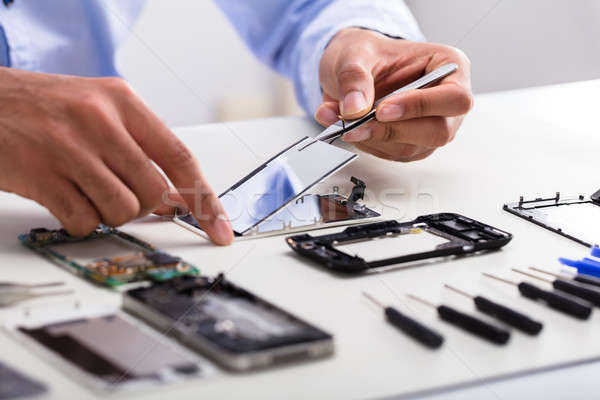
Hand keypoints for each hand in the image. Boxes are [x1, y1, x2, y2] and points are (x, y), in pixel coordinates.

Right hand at [0, 68, 232, 244]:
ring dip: (110, 212)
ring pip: (123, 210)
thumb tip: (179, 198)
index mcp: (123, 102)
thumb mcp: (101, 110)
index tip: (220, 228)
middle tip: (118, 190)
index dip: (205, 199)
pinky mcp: (41, 176)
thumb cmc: (49, 109)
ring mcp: (69, 149)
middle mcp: (100, 121)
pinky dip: (81, 221)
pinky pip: (85, 222)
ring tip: (87, 188)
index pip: (180, 158)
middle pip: (154, 192)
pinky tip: (65, 196)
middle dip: (144, 205)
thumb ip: (142, 148)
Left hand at [316, 28, 472, 161]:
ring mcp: (432, 125)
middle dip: (393, 130)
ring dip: (373, 139)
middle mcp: (446, 100)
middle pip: (438, 131)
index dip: (421, 107)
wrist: (352, 68)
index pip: (454, 97)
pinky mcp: (412, 143)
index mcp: (448, 65)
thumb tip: (356, 108)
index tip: (382, 110)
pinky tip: (351, 128)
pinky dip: (367, 144)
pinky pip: (393, 154)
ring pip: (411, 147)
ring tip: (343, 122)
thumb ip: (354, 77)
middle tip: (356, 124)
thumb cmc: (366, 53)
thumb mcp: (354, 53)